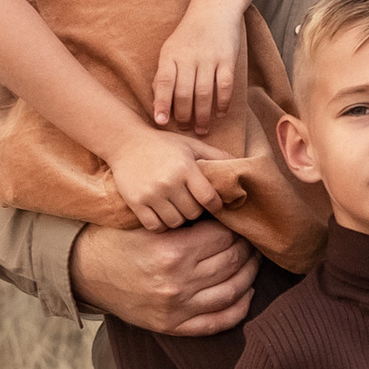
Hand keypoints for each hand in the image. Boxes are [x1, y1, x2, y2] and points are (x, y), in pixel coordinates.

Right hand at [71, 221, 259, 337]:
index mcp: (171, 251)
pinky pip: (217, 322)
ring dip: (249, 275)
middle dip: (247, 249)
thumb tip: (225, 214)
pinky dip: (239, 309)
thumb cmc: (116, 240)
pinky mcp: (171, 326)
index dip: (237, 229)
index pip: (223, 237)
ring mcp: (176, 308)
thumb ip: (184, 221)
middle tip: (252, 240)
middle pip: (231, 262)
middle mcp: (177, 282)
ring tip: (253, 262)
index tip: (240, 223)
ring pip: (231, 291)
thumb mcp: (148, 223)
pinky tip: (247, 294)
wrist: (84, 272)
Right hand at [106, 122, 233, 231]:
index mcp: (186, 168)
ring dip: (179, 218)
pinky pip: (156, 226)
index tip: (214, 205)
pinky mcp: (136, 202)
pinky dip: (162, 224)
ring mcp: (151, 194)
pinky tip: (163, 214)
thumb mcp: (192, 145)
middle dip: (196, 211)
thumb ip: (217, 156)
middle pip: (193, 213)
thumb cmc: (164, 145)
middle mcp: (169, 182)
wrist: (125, 142)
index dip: (216, 205)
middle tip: (193, 204)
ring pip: (176, 222)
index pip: (210, 199)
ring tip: (178, 208)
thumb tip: (242, 167)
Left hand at [154, 0, 244, 134]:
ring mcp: (209, 57)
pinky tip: (219, 113)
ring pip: (205, 92)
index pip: (164, 82)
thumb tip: (158, 103)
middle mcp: (189, 56)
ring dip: (203, 115)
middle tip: (185, 129)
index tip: (160, 121)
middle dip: (184, 115)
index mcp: (170, 55)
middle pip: (185, 92)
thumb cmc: (187, 36)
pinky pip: (225, 85)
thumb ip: (164, 74)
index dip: (162, 103)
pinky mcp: (227, 58)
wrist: (213, 10)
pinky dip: (223, 102)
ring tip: (202, 129)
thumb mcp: (169, 50)